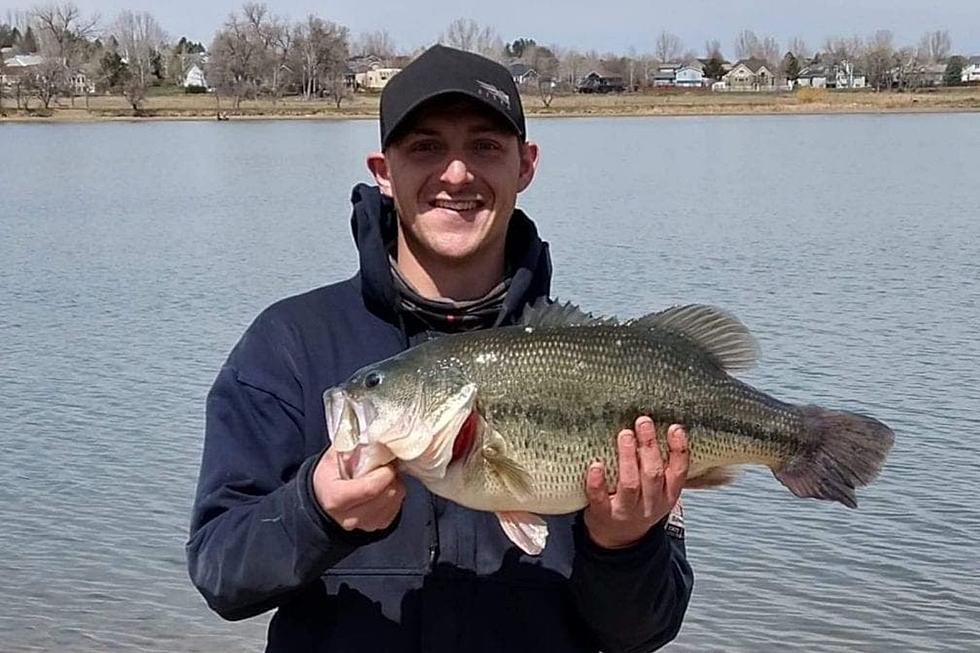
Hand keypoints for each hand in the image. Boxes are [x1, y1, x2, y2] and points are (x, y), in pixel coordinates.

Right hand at [312, 446, 405, 531]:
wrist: (323, 502)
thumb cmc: (328, 477)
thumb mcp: (332, 458)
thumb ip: (351, 447)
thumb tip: (372, 439)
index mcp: (335, 498)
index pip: (369, 488)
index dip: (383, 472)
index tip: (385, 460)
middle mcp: (350, 517)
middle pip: (387, 494)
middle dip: (391, 475)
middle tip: (385, 464)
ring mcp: (365, 524)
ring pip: (395, 500)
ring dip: (394, 484)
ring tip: (383, 475)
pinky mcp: (378, 526)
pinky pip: (397, 508)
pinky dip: (394, 494)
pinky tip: (383, 487)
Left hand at [583, 418, 688, 548]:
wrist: (619, 541)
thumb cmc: (638, 505)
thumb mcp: (658, 492)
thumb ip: (660, 468)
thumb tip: (659, 428)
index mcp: (667, 496)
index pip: (678, 473)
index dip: (678, 450)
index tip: (674, 428)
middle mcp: (649, 504)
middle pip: (652, 475)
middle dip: (649, 447)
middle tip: (643, 422)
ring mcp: (626, 510)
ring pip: (630, 484)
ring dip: (627, 458)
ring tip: (624, 434)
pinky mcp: (603, 514)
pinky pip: (600, 497)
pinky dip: (597, 482)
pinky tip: (595, 465)